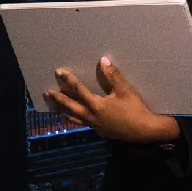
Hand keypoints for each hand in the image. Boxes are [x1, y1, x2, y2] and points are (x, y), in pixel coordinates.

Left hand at [43, 57, 181, 143]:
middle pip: (70, 106)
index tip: (59, 72)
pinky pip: (81, 123)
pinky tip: (72, 116)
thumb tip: (103, 60)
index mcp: (96, 105)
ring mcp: (94, 125)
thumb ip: (113, 75)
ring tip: (54, 106)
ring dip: (63, 110)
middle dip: (58, 98)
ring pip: (74, 117)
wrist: (144, 130)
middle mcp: (91, 116)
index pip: (78, 90)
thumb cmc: (135, 109)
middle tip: (47, 92)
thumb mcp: (125, 90)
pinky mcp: (98, 130)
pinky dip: (73, 119)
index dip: (68, 80)